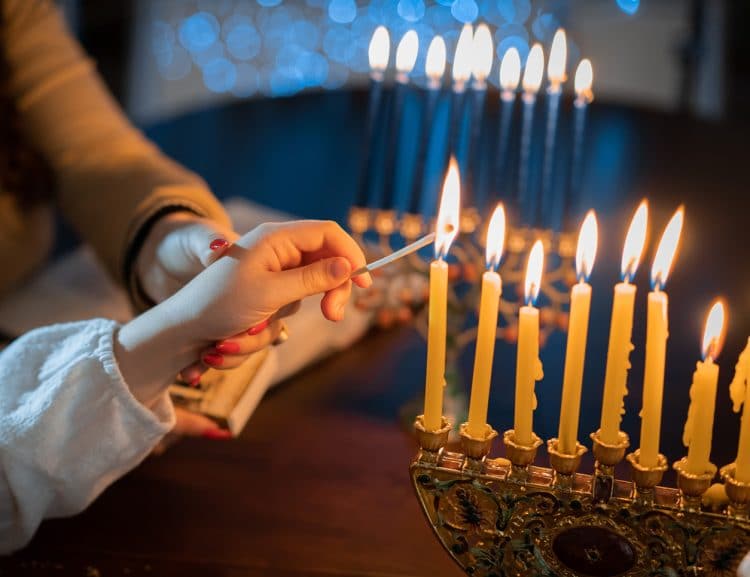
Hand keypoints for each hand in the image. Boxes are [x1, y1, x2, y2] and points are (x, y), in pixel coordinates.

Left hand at [116, 220, 370, 403]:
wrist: (181, 331)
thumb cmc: (219, 304)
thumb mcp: (272, 292)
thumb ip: (314, 278)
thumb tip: (349, 265)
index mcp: (275, 237)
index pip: (328, 233)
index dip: (351, 253)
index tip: (364, 283)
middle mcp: (276, 250)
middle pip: (325, 262)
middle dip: (328, 293)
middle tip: (332, 316)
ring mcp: (271, 274)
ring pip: (306, 293)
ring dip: (284, 319)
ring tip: (251, 329)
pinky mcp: (265, 296)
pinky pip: (285, 311)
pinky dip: (268, 328)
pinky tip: (240, 333)